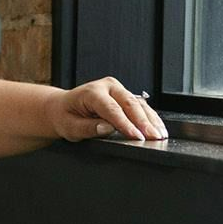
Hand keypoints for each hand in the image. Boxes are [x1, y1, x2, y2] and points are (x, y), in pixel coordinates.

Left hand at [47, 77, 167, 142]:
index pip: (112, 109)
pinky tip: (158, 128)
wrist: (62, 107)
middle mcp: (107, 86)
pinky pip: (140, 105)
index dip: (126, 124)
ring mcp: (118, 89)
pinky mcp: (125, 95)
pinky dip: (150, 117)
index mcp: (92, 92)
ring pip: (139, 104)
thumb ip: (87, 128)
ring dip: (151, 120)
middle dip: (144, 122)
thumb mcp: (69, 126)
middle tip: (154, 137)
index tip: (136, 136)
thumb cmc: (64, 116)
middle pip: (130, 104)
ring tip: (160, 135)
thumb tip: (106, 129)